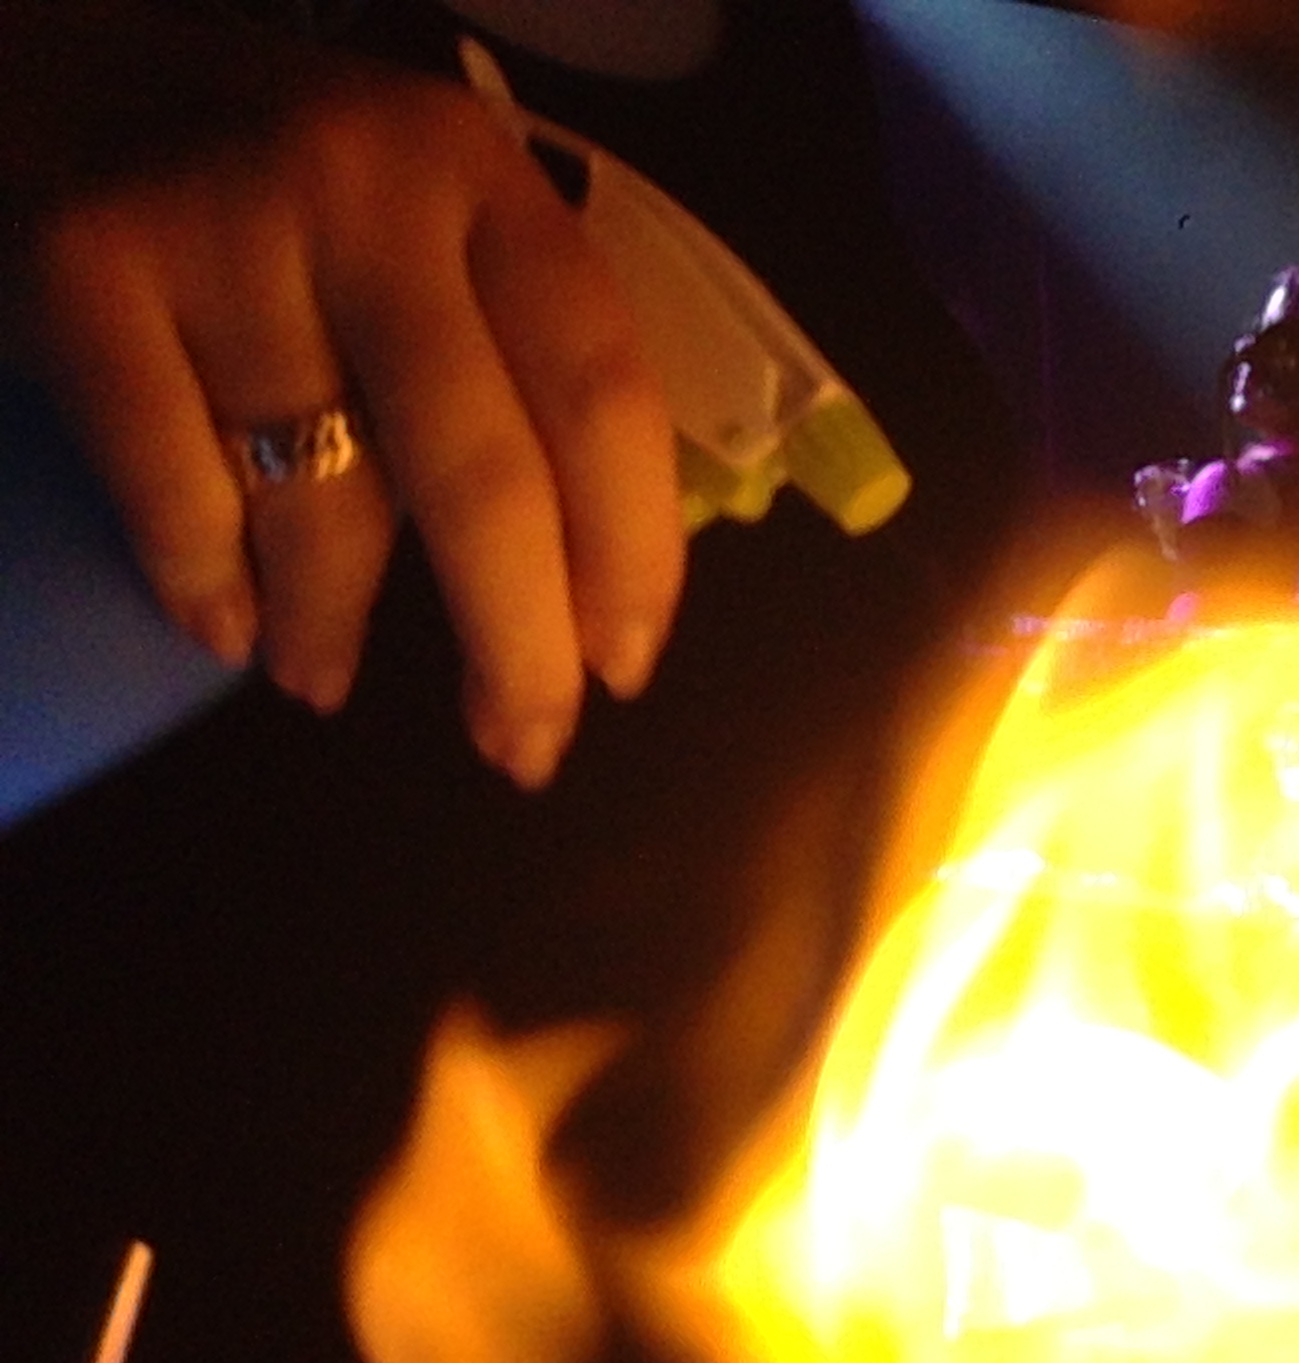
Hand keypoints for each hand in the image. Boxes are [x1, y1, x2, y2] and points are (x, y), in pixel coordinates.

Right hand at [8, 15, 682, 787]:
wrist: (60, 69)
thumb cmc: (289, 194)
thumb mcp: (431, 228)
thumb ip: (516, 361)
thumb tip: (592, 588)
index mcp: (486, 181)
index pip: (601, 394)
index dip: (628, 554)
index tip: (623, 668)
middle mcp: (368, 192)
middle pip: (481, 473)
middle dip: (516, 645)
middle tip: (523, 748)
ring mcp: (223, 224)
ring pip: (321, 496)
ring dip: (332, 627)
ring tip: (323, 679)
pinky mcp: (88, 267)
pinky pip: (177, 490)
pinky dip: (209, 587)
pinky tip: (228, 627)